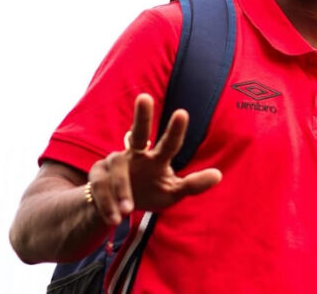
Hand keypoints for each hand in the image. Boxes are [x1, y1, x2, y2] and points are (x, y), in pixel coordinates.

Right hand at [86, 93, 222, 224]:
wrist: (116, 207)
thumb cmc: (150, 192)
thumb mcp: (172, 192)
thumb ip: (193, 184)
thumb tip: (219, 175)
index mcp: (157, 158)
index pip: (169, 144)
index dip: (176, 130)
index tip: (182, 113)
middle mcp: (136, 153)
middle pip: (139, 132)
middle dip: (142, 115)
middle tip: (145, 97)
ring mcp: (114, 162)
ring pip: (118, 167)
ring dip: (122, 188)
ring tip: (128, 211)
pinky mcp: (97, 175)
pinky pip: (100, 186)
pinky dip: (107, 202)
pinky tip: (115, 218)